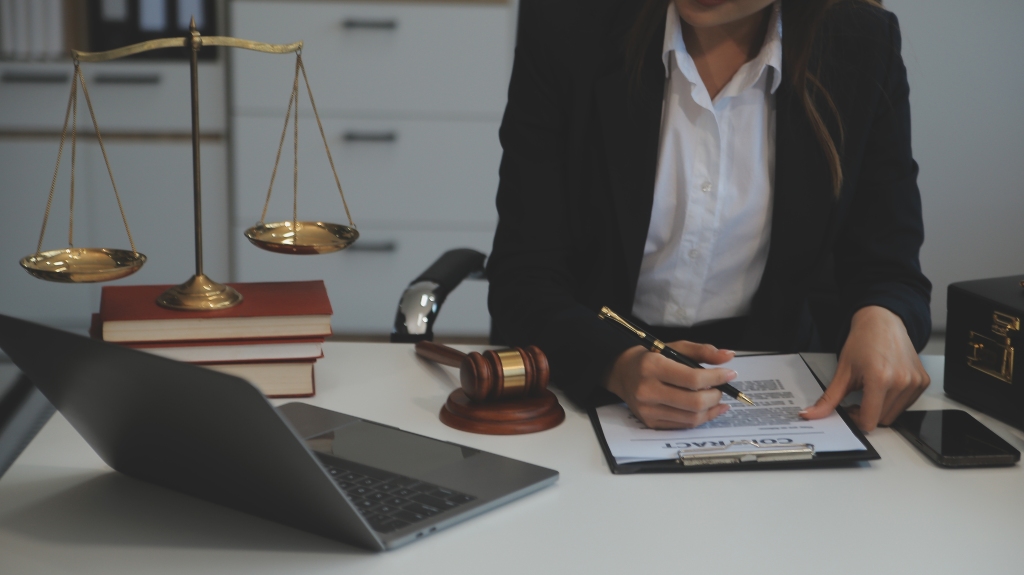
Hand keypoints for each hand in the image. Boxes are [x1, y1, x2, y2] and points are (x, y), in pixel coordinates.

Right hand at [605, 341, 737, 428]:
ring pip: (691, 417)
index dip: (716, 378)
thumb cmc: (651, 358)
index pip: (692, 379)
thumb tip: (728, 356)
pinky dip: (701, 418)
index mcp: (652, 367)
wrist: (623, 374)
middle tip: (721, 388)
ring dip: (711, 409)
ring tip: (716, 398)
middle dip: (715, 396)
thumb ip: (702, 351)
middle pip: (694, 402)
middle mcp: (648, 390)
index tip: (729, 374)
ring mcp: (648, 410)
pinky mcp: (650, 422)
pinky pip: (683, 425)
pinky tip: (709, 409)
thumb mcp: (674, 347)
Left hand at [800, 305, 929, 431]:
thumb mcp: (843, 371)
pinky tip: (884, 386)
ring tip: (870, 390)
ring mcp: (915, 382)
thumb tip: (812, 414)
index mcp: (880, 379)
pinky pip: (906, 404)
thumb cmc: (863, 341)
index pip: (869, 421)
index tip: (849, 409)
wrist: (882, 321)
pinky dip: (893, 401)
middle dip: (867, 414)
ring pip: (894, 414)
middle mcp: (902, 382)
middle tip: (857, 399)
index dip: (855, 419)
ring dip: (880, 408)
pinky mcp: (922, 382)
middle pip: (882, 420)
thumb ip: (829, 398)